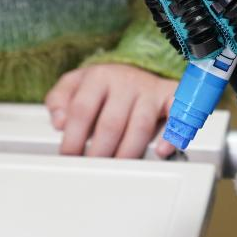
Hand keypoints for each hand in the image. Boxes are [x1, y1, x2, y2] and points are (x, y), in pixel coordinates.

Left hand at [45, 64, 177, 158]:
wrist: (135, 68)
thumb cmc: (102, 85)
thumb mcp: (74, 84)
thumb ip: (59, 101)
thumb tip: (59, 122)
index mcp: (99, 77)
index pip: (82, 110)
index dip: (74, 138)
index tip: (69, 157)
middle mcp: (126, 81)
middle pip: (111, 122)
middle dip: (100, 151)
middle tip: (93, 168)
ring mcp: (150, 90)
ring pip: (140, 126)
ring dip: (127, 152)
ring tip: (117, 167)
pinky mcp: (171, 98)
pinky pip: (176, 116)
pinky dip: (172, 134)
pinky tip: (162, 151)